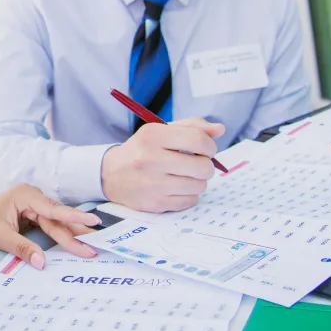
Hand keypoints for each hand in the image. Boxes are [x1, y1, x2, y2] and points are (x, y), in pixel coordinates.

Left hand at [0, 183, 102, 269]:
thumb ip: (22, 248)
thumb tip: (42, 262)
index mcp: (24, 196)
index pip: (52, 208)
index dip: (73, 216)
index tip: (92, 220)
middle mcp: (32, 199)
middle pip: (58, 219)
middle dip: (76, 233)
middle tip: (95, 245)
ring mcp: (34, 209)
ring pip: (57, 225)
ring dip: (72, 237)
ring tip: (92, 247)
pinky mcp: (33, 220)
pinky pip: (51, 229)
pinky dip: (62, 238)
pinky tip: (77, 245)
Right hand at [101, 117, 225, 212]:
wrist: (111, 175)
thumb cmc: (142, 150)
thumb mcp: (160, 131)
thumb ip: (190, 127)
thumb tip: (220, 129)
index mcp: (153, 136)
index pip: (198, 140)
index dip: (210, 146)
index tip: (206, 149)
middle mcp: (150, 159)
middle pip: (203, 166)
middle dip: (206, 165)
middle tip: (197, 164)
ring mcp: (152, 184)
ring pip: (199, 185)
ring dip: (197, 181)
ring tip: (184, 176)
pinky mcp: (155, 203)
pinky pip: (190, 201)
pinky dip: (188, 195)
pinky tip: (176, 188)